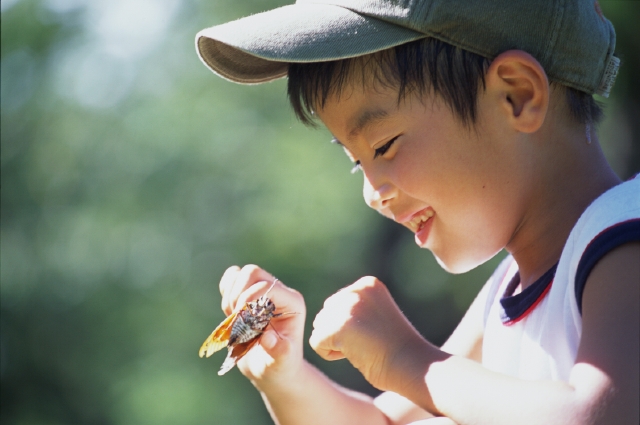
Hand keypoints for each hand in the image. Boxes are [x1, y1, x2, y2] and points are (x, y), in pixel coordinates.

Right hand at [218, 265, 305, 385]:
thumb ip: (278, 351)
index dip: (248, 299)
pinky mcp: (249, 294)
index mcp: (292, 303)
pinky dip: (225, 291)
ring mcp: (264, 292)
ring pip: (241, 274)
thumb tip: (268, 338)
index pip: (267, 286)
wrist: (272, 370)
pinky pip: (233, 279)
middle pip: (253, 273)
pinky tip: (229, 311)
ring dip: (230, 295)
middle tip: (235, 318)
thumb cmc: (279, 367)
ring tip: (233, 318)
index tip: (240, 320)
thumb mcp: (280, 363)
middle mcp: (280, 293)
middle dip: (237, 294)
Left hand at [309, 276, 426, 390]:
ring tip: (364, 348)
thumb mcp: (376, 315)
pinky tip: (355, 355)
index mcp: (368, 284)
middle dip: (341, 334)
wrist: (414, 366)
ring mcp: (348, 306)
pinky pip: (316, 343)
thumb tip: (321, 317)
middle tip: (369, 342)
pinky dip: (330, 355)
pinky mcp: (339, 326)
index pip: (337, 304)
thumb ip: (354, 308)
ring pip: (320, 328)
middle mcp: (357, 290)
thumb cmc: (397, 349)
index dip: (351, 326)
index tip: (375, 333)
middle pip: (326, 314)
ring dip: (336, 344)